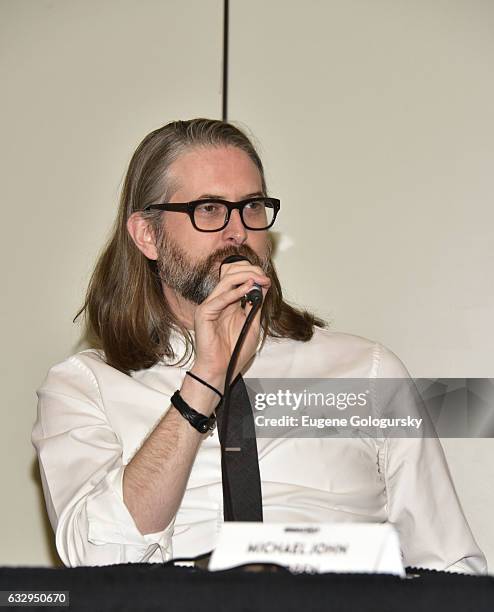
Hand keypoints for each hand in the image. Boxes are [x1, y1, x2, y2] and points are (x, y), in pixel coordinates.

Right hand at [191, 260, 270, 389]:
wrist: (221, 369)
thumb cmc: (234, 352)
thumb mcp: (252, 324)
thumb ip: (256, 305)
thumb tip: (262, 286)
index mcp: (228, 303)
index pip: (237, 278)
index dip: (253, 275)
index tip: (267, 280)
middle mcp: (217, 301)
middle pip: (231, 275)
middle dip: (250, 272)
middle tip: (264, 278)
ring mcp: (209, 306)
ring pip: (226, 281)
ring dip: (245, 277)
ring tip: (259, 280)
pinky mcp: (204, 313)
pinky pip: (220, 298)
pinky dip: (236, 292)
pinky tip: (248, 289)